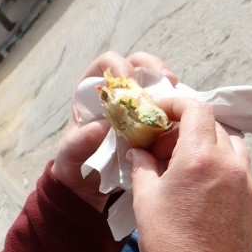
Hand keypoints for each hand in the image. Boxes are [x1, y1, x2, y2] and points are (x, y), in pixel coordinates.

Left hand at [51, 51, 177, 210]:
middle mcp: (114, 93)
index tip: (131, 82)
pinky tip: (180, 115)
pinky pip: (163, 105)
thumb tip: (102, 126)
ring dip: (167, 85)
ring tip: (177, 95)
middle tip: (167, 81)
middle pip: (136, 65)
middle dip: (153, 67)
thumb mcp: (70, 158)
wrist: (87, 187)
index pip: (107, 64)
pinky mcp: (148, 119)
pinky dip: (173, 106)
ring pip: (153, 82)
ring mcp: (133, 104)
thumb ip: (78, 143)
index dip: (120, 68)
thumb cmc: (75, 166)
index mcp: (91, 93)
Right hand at [128, 99, 251, 251]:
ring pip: (232, 144)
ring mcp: (247, 183)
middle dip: (188, 126)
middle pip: (214, 124)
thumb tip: (140, 150)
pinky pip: (240, 169)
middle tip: (164, 142)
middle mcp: (230, 163)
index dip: (175, 103)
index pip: (195, 108)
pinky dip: (222, 165)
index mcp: (201, 156)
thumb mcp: (145, 198)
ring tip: (185, 162)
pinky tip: (201, 185)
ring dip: (209, 143)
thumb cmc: (168, 242)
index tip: (159, 111)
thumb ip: (142, 164)